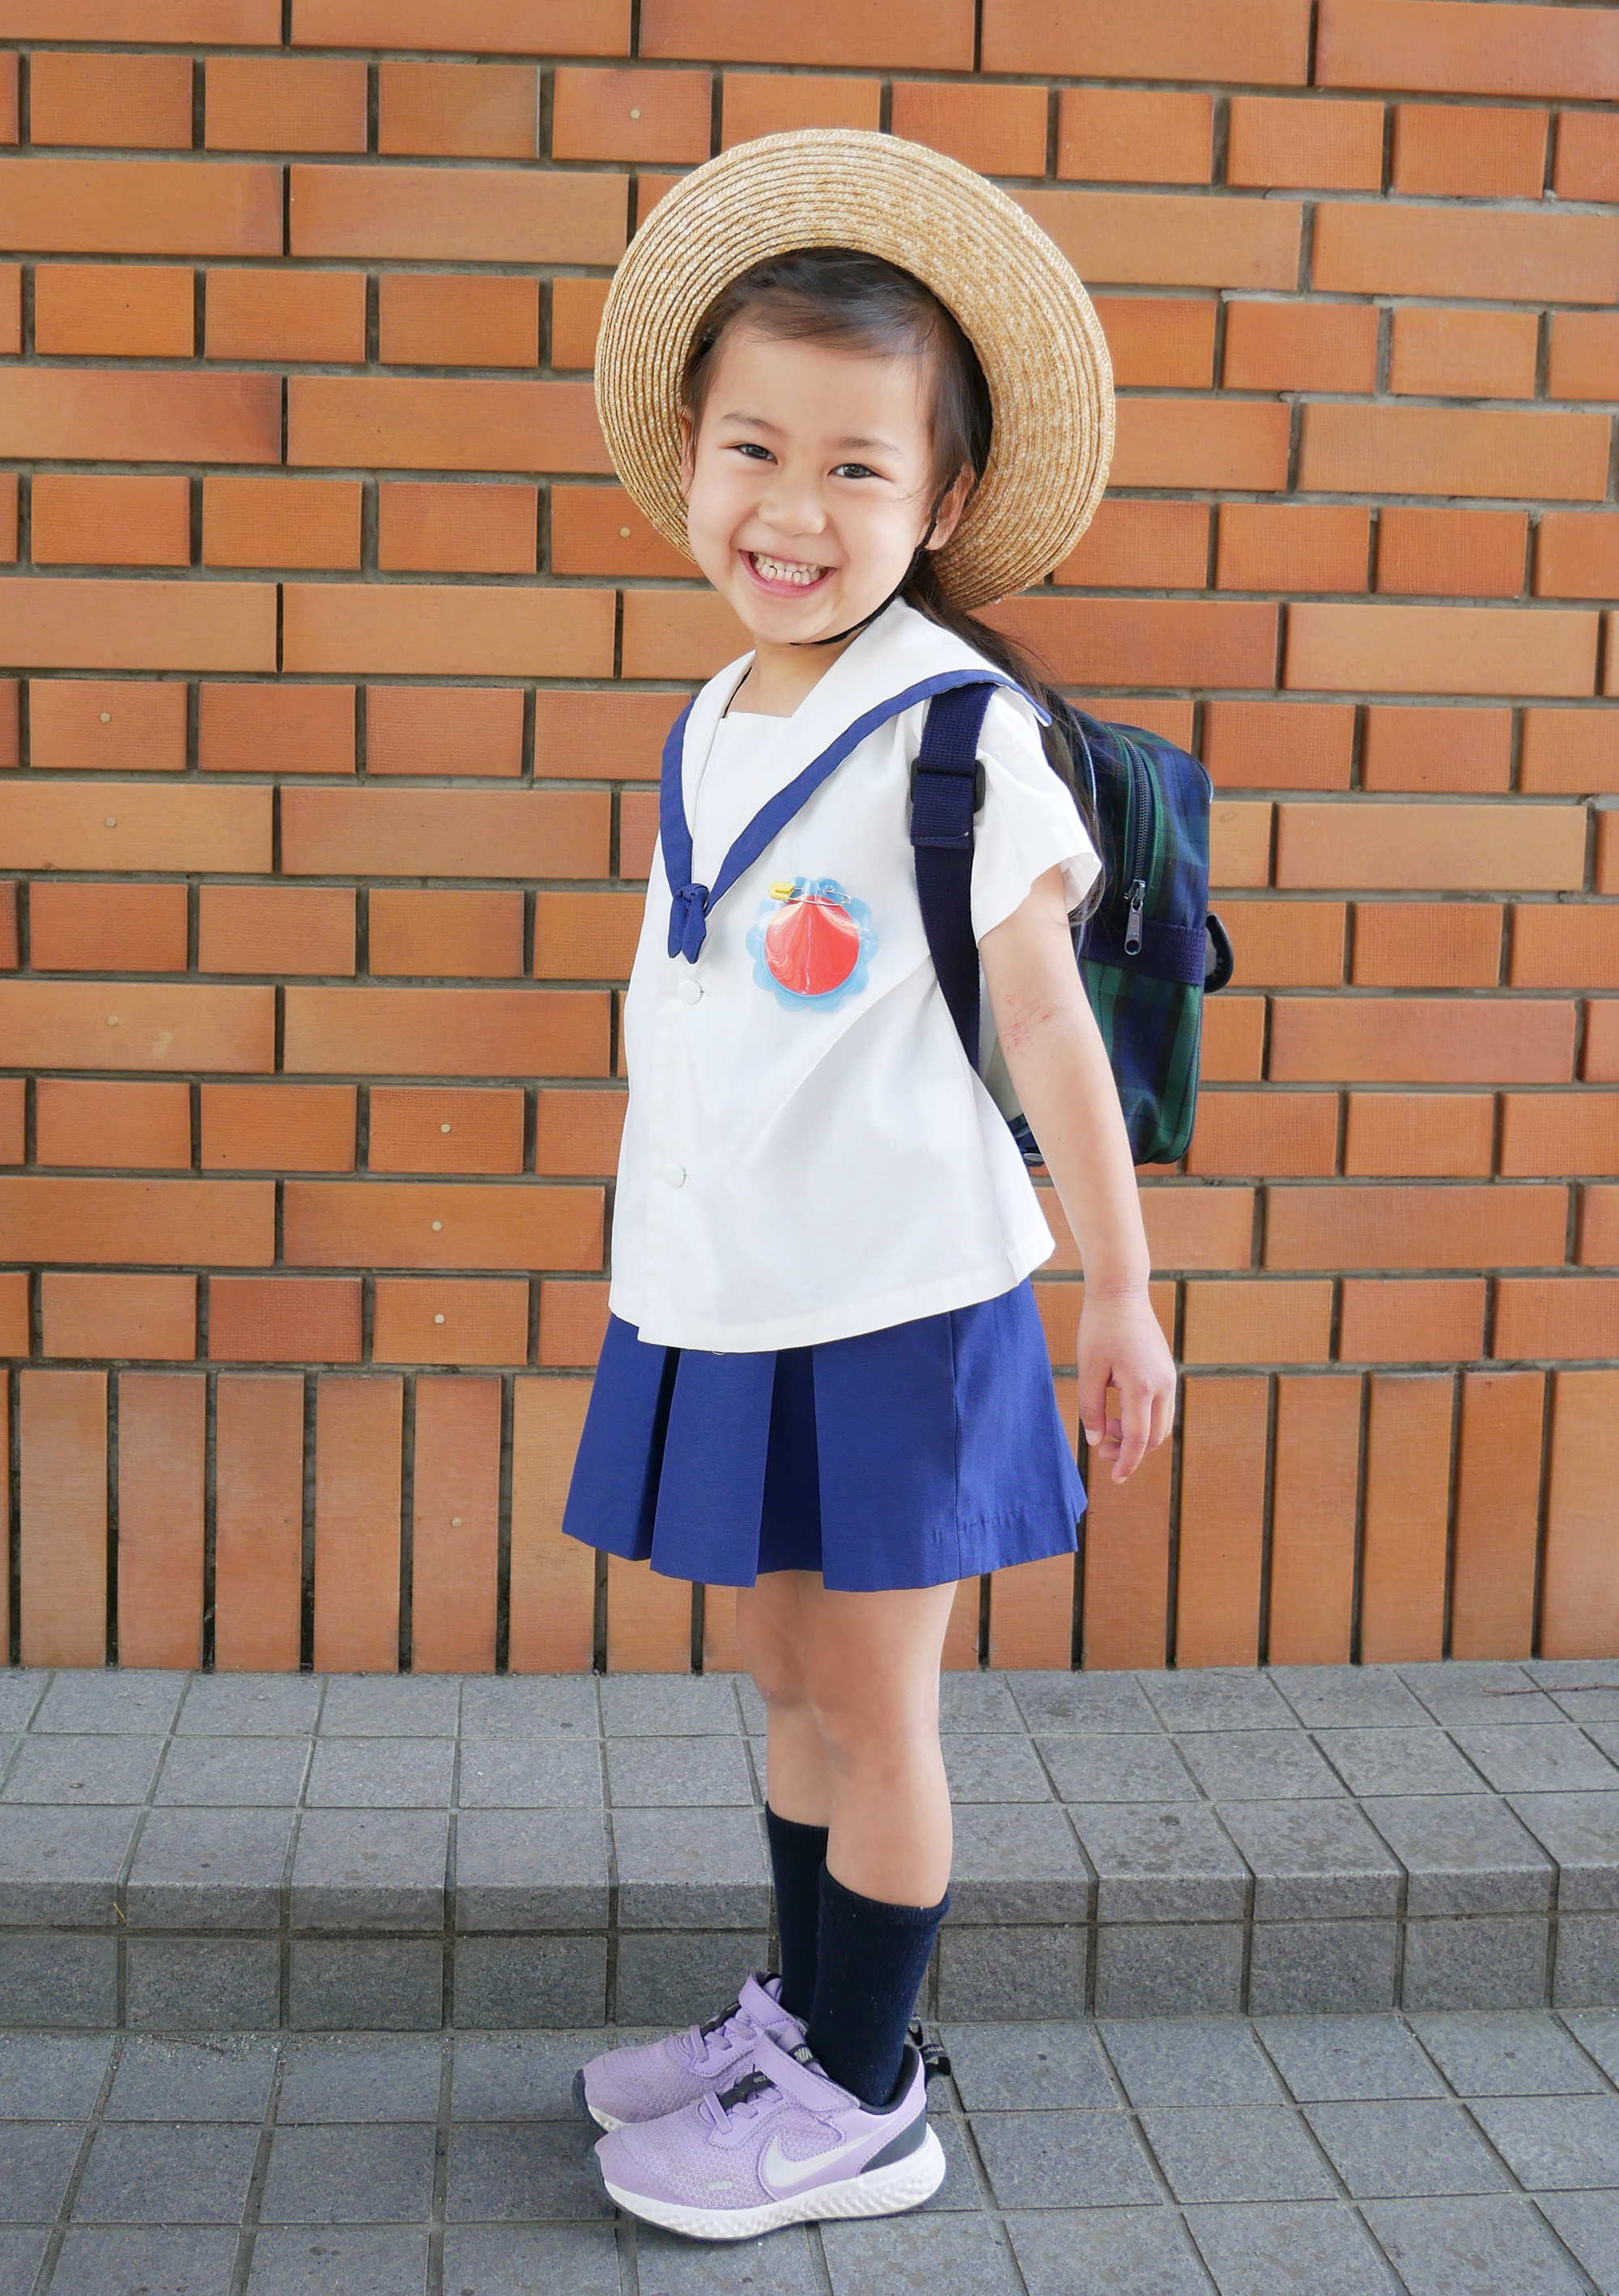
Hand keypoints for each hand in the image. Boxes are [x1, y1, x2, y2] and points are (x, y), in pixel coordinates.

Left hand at [1077, 1289, 1176, 1482]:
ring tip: (1107, 1426)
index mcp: (1142, 1385)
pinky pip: (1159, 1407)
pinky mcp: (1166, 1371)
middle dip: (1131, 1450)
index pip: (1139, 1438)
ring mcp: (1168, 1377)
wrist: (1121, 1292)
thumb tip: (1096, 1440)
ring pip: (1160, 1423)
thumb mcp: (1088, 1369)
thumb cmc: (1100, 1327)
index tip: (1114, 1478)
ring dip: (1137, 1434)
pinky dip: (1142, 1418)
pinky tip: (1117, 1410)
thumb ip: (1091, 1408)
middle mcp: (1163, 1384)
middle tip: (1102, 1449)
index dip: (1127, 1462)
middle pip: (1155, 1436)